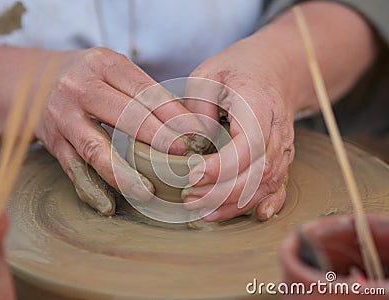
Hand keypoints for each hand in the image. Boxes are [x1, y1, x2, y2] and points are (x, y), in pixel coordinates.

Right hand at [35, 47, 205, 214]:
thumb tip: (183, 121)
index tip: (195, 133)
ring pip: (96, 148)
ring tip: (149, 190)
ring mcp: (63, 117)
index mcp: (103, 65)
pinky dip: (91, 188)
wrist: (35, 81)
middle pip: (125, 116)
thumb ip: (143, 90)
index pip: (145, 91)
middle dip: (159, 138)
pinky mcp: (53, 142)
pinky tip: (109, 205)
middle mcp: (80, 88)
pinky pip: (73, 168)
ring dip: (125, 172)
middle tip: (183, 155)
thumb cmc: (88, 77)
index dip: (172, 114)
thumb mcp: (113, 69)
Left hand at [182, 36, 295, 221]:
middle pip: (257, 173)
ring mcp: (283, 147)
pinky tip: (256, 216)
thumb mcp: (207, 75)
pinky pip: (280, 186)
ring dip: (235, 204)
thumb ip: (196, 107)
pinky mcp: (282, 157)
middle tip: (190, 198)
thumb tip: (192, 145)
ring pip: (266, 185)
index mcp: (258, 106)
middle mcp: (276, 131)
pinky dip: (268, 204)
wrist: (273, 69)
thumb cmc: (237, 69)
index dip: (222, 167)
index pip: (247, 146)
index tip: (192, 175)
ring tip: (204, 211)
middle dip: (222, 193)